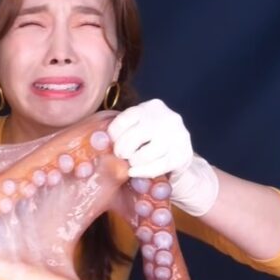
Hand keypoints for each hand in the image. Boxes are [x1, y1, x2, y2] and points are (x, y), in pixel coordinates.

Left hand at [108, 99, 218, 215]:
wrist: (179, 154)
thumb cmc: (149, 140)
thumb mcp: (136, 127)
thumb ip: (119, 131)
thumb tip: (97, 140)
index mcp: (151, 107)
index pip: (122, 121)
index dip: (112, 136)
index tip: (112, 143)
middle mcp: (167, 118)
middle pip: (132, 138)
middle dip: (122, 151)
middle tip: (121, 156)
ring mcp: (177, 136)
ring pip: (143, 155)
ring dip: (133, 163)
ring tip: (132, 163)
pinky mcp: (182, 155)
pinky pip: (155, 167)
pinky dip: (142, 172)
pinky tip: (136, 172)